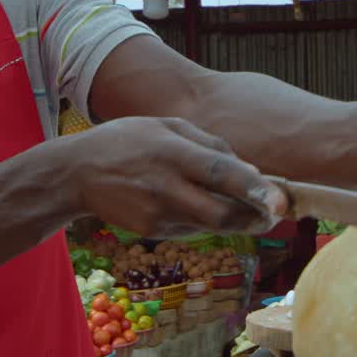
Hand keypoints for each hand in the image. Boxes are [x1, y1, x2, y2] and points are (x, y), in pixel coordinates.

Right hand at [59, 117, 287, 237]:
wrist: (77, 173)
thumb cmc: (127, 141)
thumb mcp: (167, 125)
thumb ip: (209, 143)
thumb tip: (247, 167)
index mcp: (172, 152)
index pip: (220, 173)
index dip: (253, 188)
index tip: (278, 199)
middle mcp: (166, 186)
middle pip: (222, 214)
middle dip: (255, 218)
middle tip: (274, 214)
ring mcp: (158, 213)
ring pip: (211, 225)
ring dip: (236, 221)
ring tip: (250, 210)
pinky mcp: (152, 231)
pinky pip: (192, 228)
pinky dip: (206, 220)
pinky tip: (201, 206)